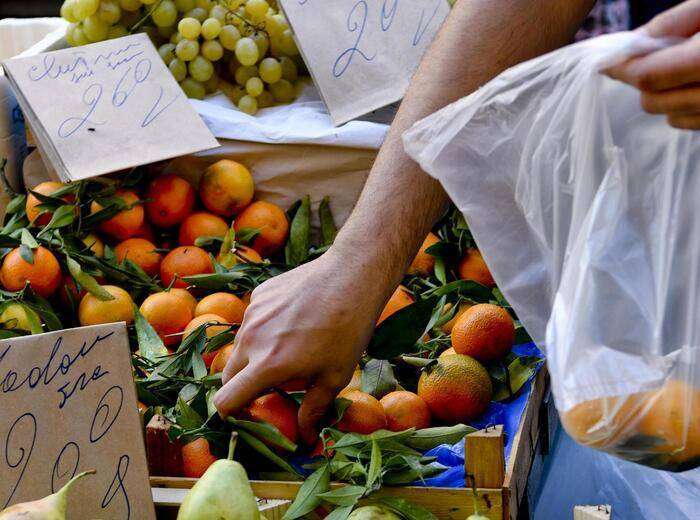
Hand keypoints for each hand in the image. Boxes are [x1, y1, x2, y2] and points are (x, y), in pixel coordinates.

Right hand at [213, 249, 384, 444]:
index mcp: (267, 366)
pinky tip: (292, 322)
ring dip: (252, 356)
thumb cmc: (347, 330)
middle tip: (268, 388)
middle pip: (227, 374)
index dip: (231, 413)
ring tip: (286, 351)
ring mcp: (252, 314)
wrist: (351, 276)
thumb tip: (305, 437)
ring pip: (239, 346)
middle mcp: (251, 340)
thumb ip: (313, 409)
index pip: (225, 400)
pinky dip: (263, 330)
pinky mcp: (258, 295)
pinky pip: (251, 321)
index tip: (246, 415)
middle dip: (241, 386)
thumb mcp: (335, 376)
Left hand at [607, 0, 699, 128]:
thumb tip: (632, 42)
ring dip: (667, 95)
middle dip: (646, 80)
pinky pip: (689, 123)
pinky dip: (686, 106)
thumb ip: (672, 24)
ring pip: (669, 116)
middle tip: (656, 57)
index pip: (647, 76)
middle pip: (651, 101)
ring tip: (688, 69)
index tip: (604, 62)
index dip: (621, 68)